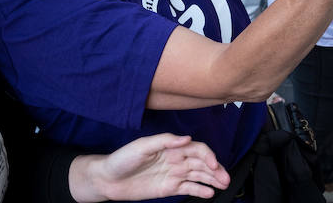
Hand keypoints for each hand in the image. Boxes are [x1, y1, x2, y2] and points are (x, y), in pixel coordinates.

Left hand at [70, 133, 229, 202]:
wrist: (106, 179)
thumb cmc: (122, 159)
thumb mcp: (141, 146)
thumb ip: (165, 141)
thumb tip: (186, 138)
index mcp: (172, 147)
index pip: (196, 149)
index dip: (207, 156)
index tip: (213, 165)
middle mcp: (176, 160)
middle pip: (202, 163)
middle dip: (216, 170)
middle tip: (225, 179)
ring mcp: (174, 174)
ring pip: (199, 176)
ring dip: (212, 179)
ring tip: (224, 185)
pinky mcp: (169, 188)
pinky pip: (189, 188)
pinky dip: (200, 190)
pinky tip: (209, 193)